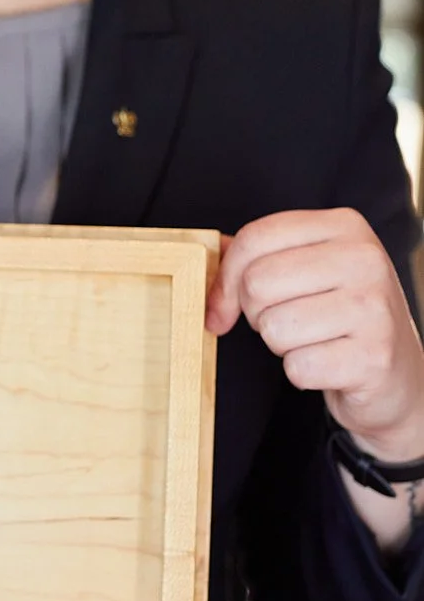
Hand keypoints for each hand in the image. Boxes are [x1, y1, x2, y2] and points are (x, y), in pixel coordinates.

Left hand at [206, 208, 423, 459]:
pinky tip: (328, 365)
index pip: (255, 238)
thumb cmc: (340, 316)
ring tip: (314, 341)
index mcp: (345, 226)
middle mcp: (365, 258)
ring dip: (281, 346)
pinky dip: (302, 373)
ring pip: (274, 328)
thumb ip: (256, 257)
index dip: (225, 279)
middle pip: (257, 284)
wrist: (395, 373)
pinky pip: (297, 367)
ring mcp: (374, 307)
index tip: (224, 306)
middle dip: (258, 314)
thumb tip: (205, 257)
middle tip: (289, 322)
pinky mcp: (373, 356)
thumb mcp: (307, 270)